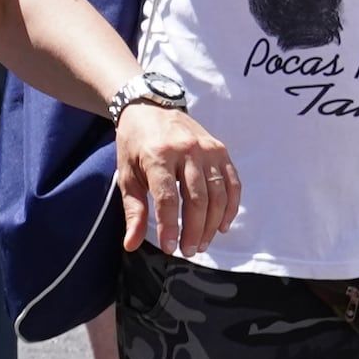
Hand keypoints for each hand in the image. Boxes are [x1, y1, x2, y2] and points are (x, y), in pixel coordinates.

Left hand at [111, 98, 237, 258]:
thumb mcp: (126, 176)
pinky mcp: (220, 150)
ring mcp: (207, 149)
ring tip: (201, 243)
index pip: (167, 198)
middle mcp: (186, 150)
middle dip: (194, 230)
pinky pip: (231, 182)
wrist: (150, 108)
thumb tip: (131, 245)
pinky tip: (222, 226)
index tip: (170, 249)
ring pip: (217, 194)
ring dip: (212, 223)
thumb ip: (133, 210)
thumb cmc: (135, 146)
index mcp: (158, 156)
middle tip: (187, 251)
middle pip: (196, 199)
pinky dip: (230, 207)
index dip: (170, 226)